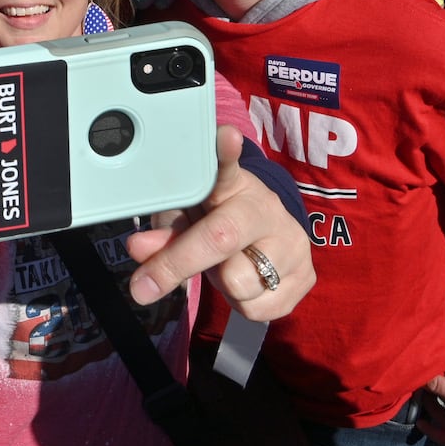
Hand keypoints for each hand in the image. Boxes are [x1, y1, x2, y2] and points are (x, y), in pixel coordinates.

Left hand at [125, 127, 313, 319]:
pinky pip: (256, 310)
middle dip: (178, 262)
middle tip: (142, 286)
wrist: (271, 241)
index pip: (226, 167)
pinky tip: (248, 282)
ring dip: (221, 284)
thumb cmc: (217, 222)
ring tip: (226, 266)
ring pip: (238, 283)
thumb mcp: (187, 221)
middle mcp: (266, 208)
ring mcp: (292, 242)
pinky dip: (242, 305)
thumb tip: (138, 249)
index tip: (224, 135)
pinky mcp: (306, 276)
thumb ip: (164, 234)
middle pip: (222, 237)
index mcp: (233, 184)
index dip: (225, 153)